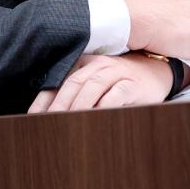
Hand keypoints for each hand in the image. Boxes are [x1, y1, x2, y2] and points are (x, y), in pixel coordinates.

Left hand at [28, 53, 172, 112]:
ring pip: (91, 87)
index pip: (59, 81)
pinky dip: (104, 106)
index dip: (44, 100)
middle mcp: (98, 64)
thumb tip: (50, 117)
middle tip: (46, 124)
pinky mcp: (131, 84)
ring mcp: (116, 72)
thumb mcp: (97, 83)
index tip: (32, 119)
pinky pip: (115, 95)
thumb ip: (76, 93)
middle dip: (57, 105)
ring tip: (67, 122)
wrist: (157, 72)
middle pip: (72, 83)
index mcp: (84, 63)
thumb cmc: (121, 81)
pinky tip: (96, 117)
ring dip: (77, 105)